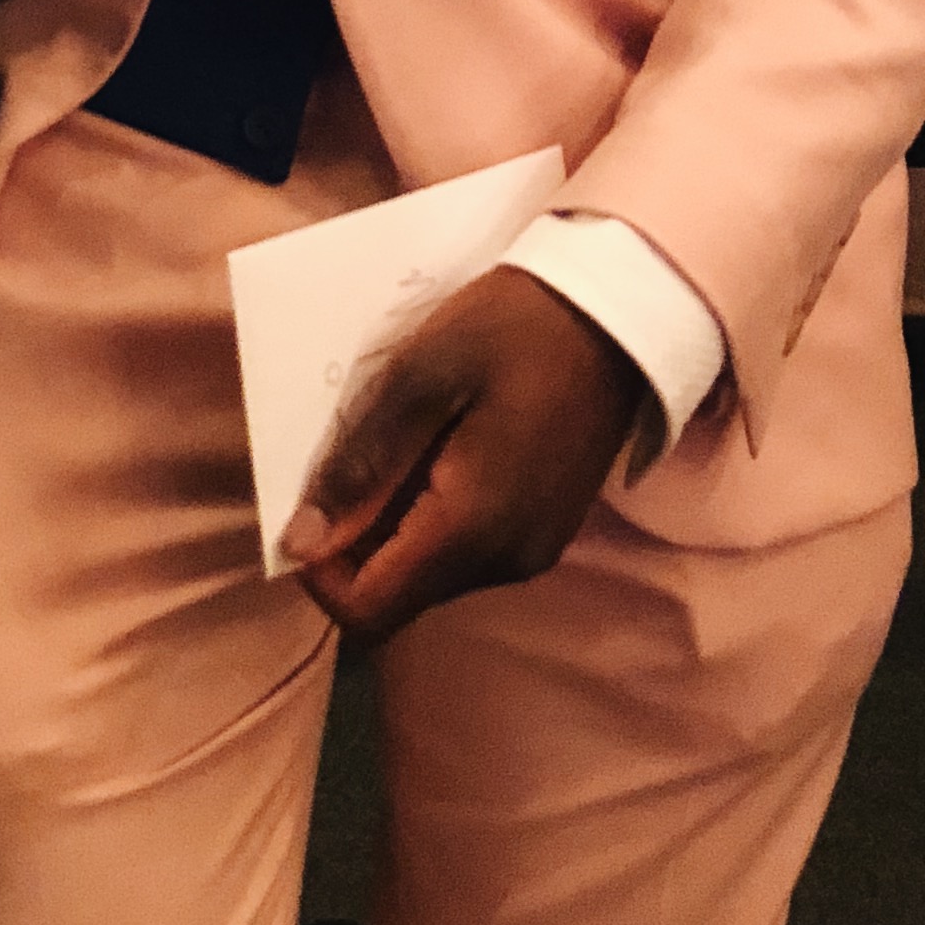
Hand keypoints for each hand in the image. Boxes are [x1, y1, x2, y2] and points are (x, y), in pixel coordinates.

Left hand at [282, 269, 641, 643]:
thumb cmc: (517, 329)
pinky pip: (466, 552)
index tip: (307, 505)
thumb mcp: (422, 375)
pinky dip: (431, 518)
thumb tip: (302, 540)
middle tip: (350, 458)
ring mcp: (532, 552)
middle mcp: (505, 562)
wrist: (621, 313)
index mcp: (472, 530)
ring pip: (430, 575)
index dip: (318, 574)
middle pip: (397, 597)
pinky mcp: (545, 532)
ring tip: (397, 443)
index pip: (368, 612)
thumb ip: (362, 462)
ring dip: (393, 526)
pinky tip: (436, 450)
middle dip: (354, 544)